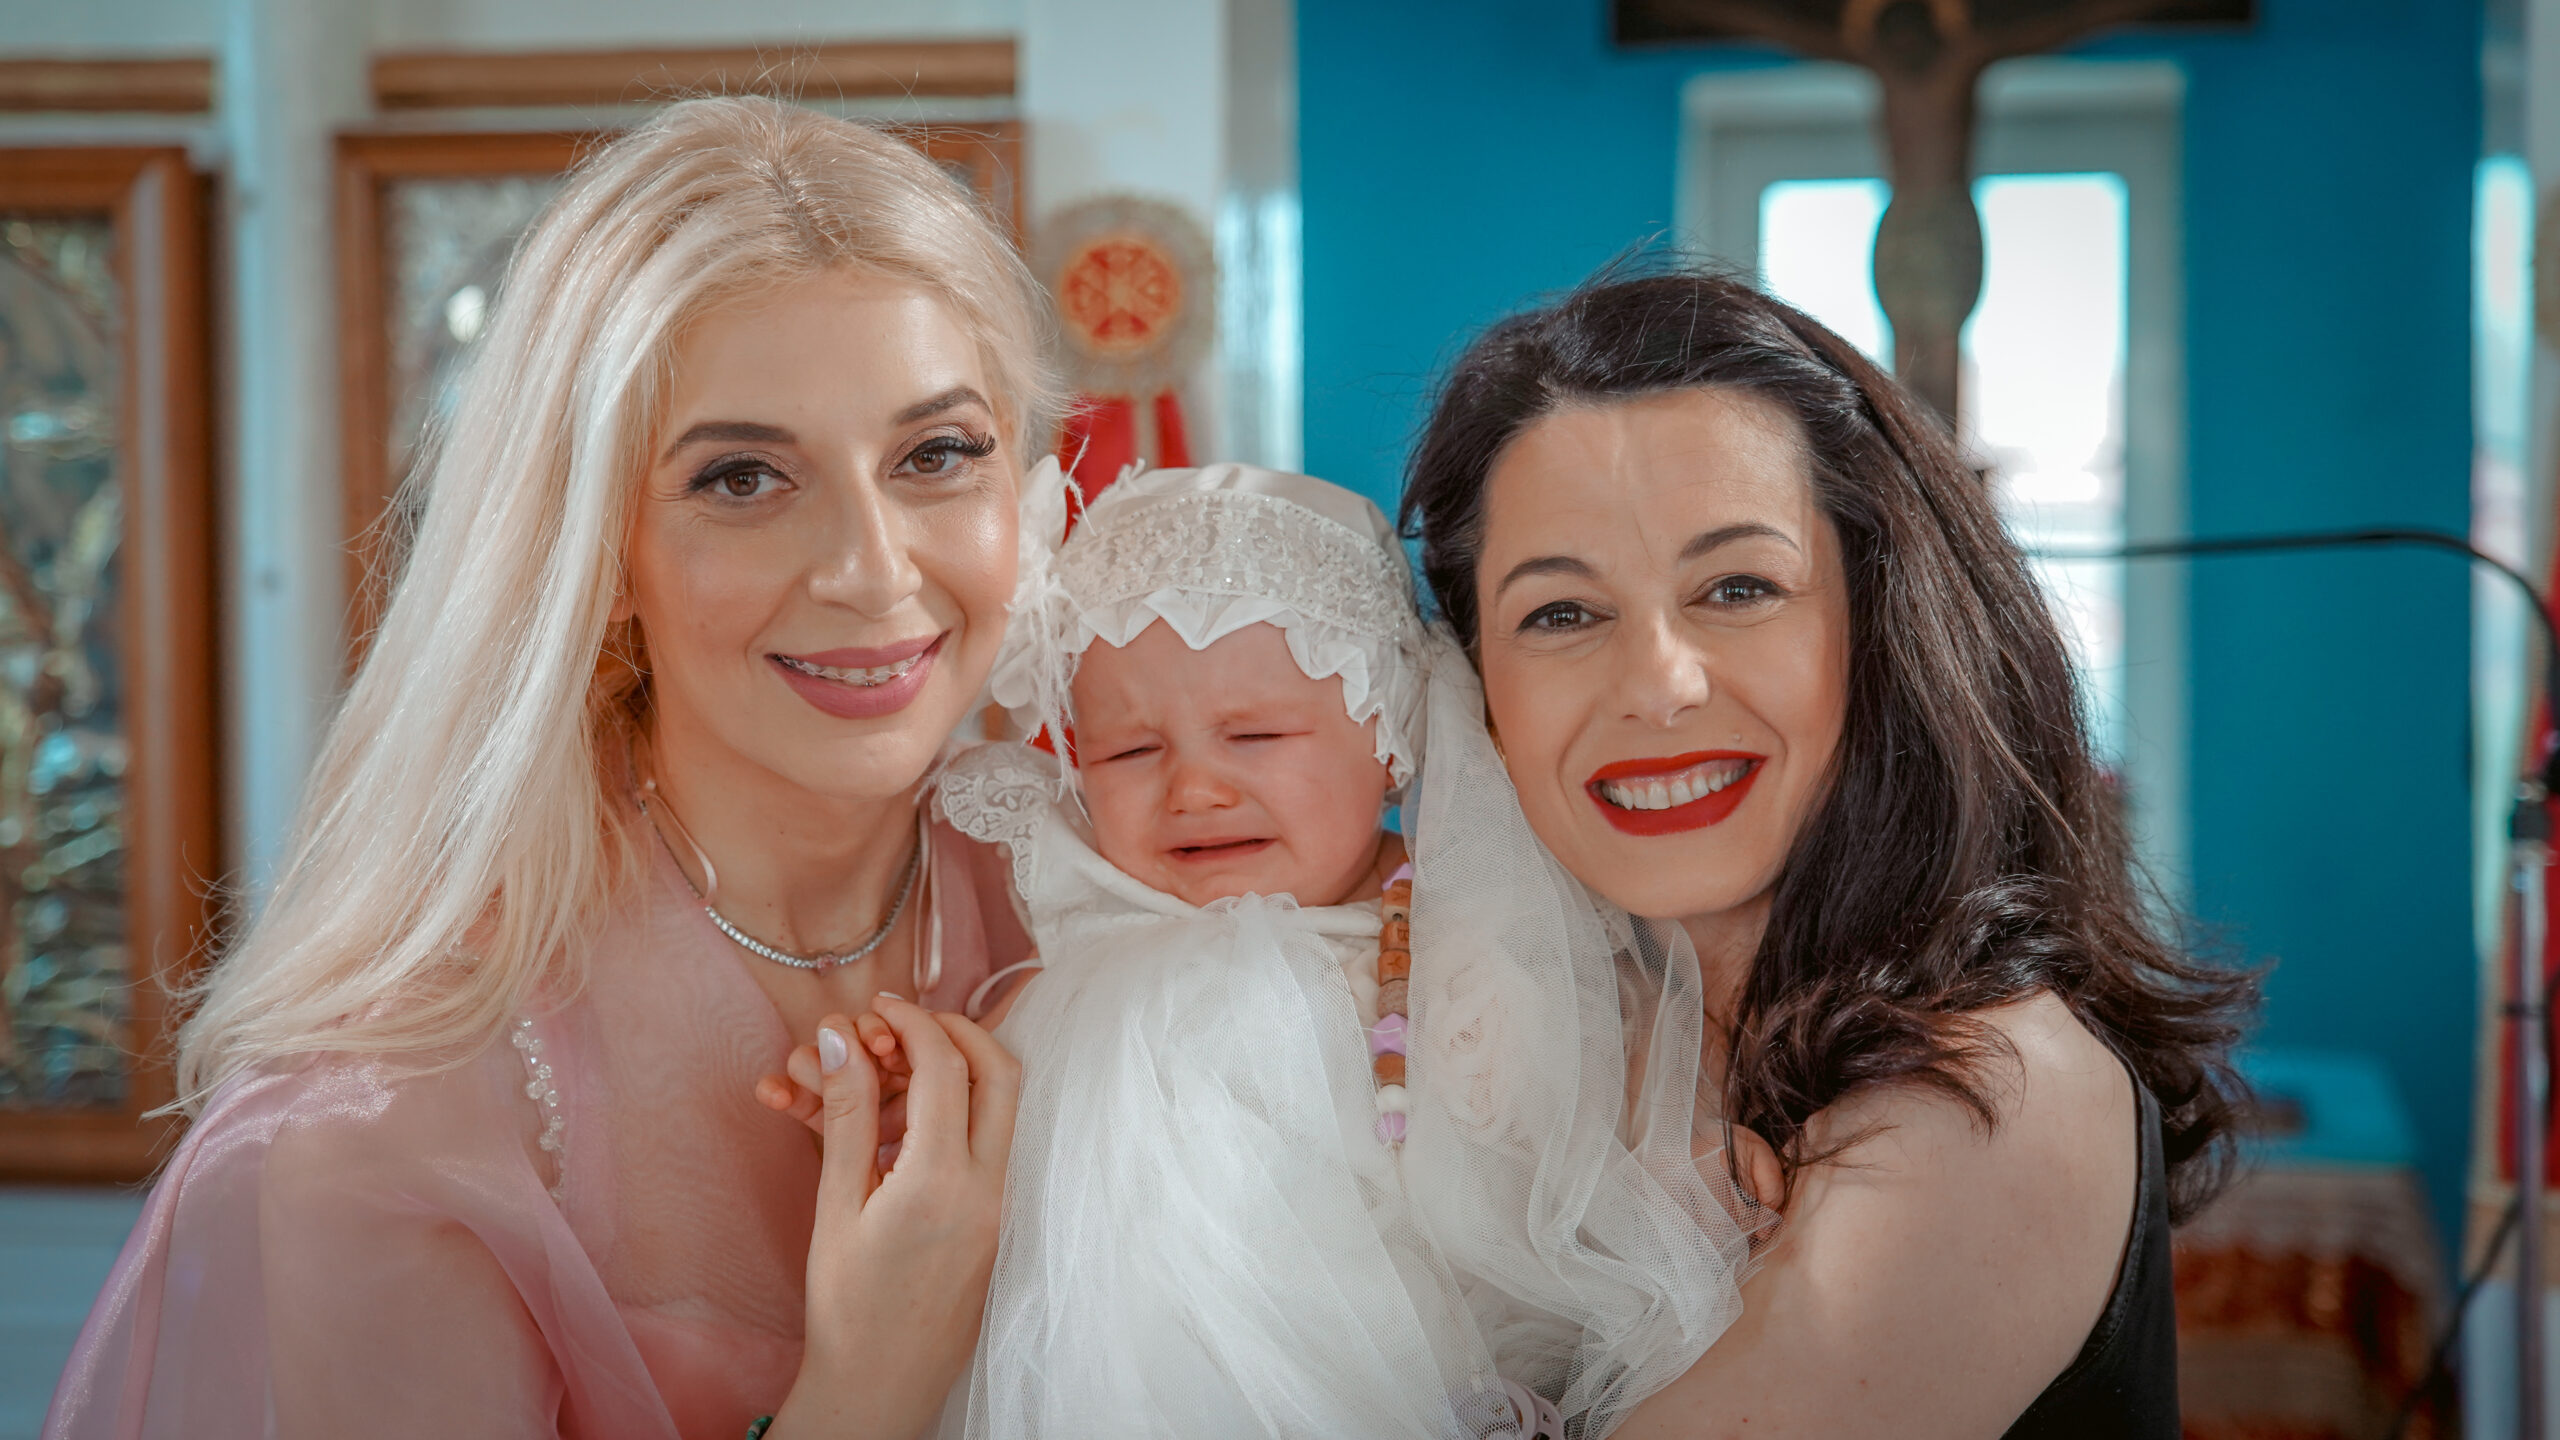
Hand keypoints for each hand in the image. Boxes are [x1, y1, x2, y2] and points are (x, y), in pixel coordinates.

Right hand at [768, 995, 1021, 1439]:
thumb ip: (847, 1116)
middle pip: (998, 1073)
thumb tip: (839, 1040)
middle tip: (901, 1023)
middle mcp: (985, 1188)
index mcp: (941, 1181)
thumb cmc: (848, 1307)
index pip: (945, 1066)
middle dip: (954, 1032)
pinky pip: (981, 1147)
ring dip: (947, 1075)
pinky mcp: (993, 1220)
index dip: (911, 1022)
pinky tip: (890, 1124)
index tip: (876, 1009)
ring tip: (877, 1080)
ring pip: (994, 1109)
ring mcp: (997, 1205)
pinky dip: (946, 1118)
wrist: (880, 1387)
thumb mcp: (836, 1205)